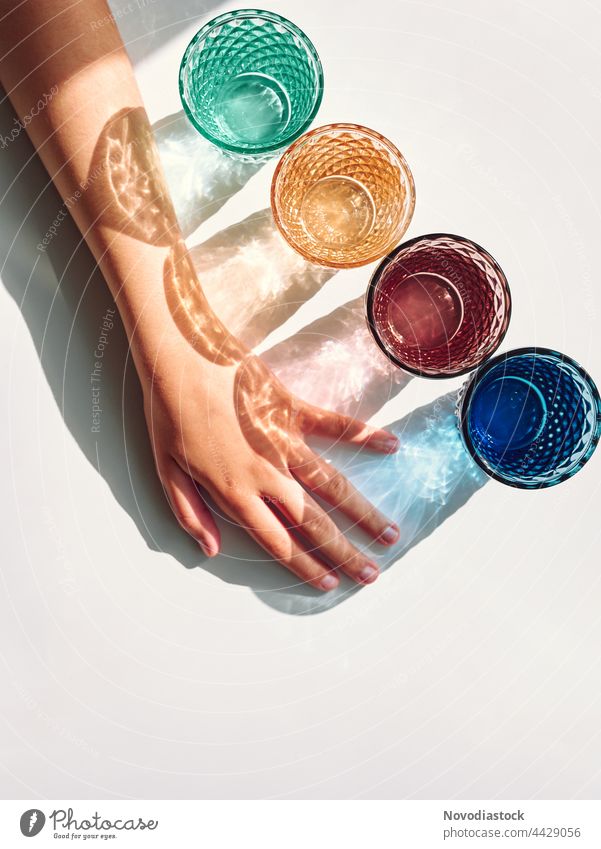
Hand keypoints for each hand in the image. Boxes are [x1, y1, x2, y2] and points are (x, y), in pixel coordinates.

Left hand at [140, 333, 399, 591]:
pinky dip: (364, 435)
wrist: (179, 354)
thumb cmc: (168, 412)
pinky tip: (391, 446)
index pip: (278, 541)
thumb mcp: (165, 469)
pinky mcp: (293, 407)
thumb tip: (211, 550)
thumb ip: (190, 513)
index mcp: (234, 491)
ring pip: (332, 485)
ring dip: (364, 512)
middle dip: (344, 553)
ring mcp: (284, 440)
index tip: (331, 584)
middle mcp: (266, 472)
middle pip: (313, 522)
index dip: (306, 567)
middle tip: (372, 574)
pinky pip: (334, 424)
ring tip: (390, 534)